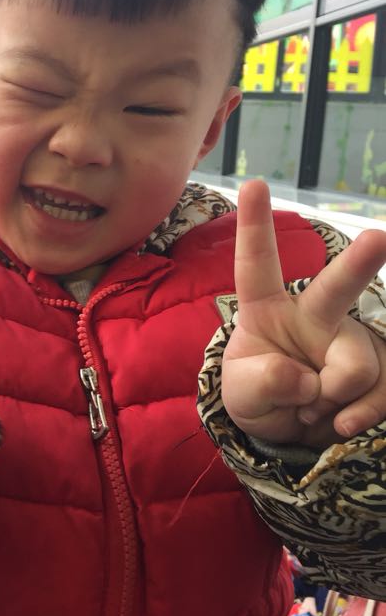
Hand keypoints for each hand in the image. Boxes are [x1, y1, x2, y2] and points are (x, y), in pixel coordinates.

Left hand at [222, 180, 385, 447]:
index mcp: (269, 309)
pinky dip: (357, 417)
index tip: (253, 184)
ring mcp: (351, 342)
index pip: (258, 266)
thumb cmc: (258, 393)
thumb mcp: (243, 394)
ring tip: (308, 409)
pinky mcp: (379, 372)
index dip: (255, 227)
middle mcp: (316, 316)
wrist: (289, 430)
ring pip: (354, 366)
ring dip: (328, 400)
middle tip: (379, 237)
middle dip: (360, 261)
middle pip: (338, 287)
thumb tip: (306, 379)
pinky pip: (379, 393)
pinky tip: (339, 426)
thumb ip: (265, 382)